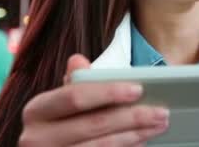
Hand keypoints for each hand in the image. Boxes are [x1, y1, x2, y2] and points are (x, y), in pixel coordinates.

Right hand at [18, 54, 169, 145]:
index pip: (75, 96)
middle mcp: (36, 137)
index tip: (138, 89)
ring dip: (136, 135)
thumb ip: (74, 84)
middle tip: (161, 112)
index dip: (108, 92)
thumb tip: (78, 61)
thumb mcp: (59, 103)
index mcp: (36, 110)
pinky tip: (140, 142)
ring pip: (102, 145)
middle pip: (95, 124)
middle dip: (133, 117)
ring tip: (158, 126)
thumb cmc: (57, 125)